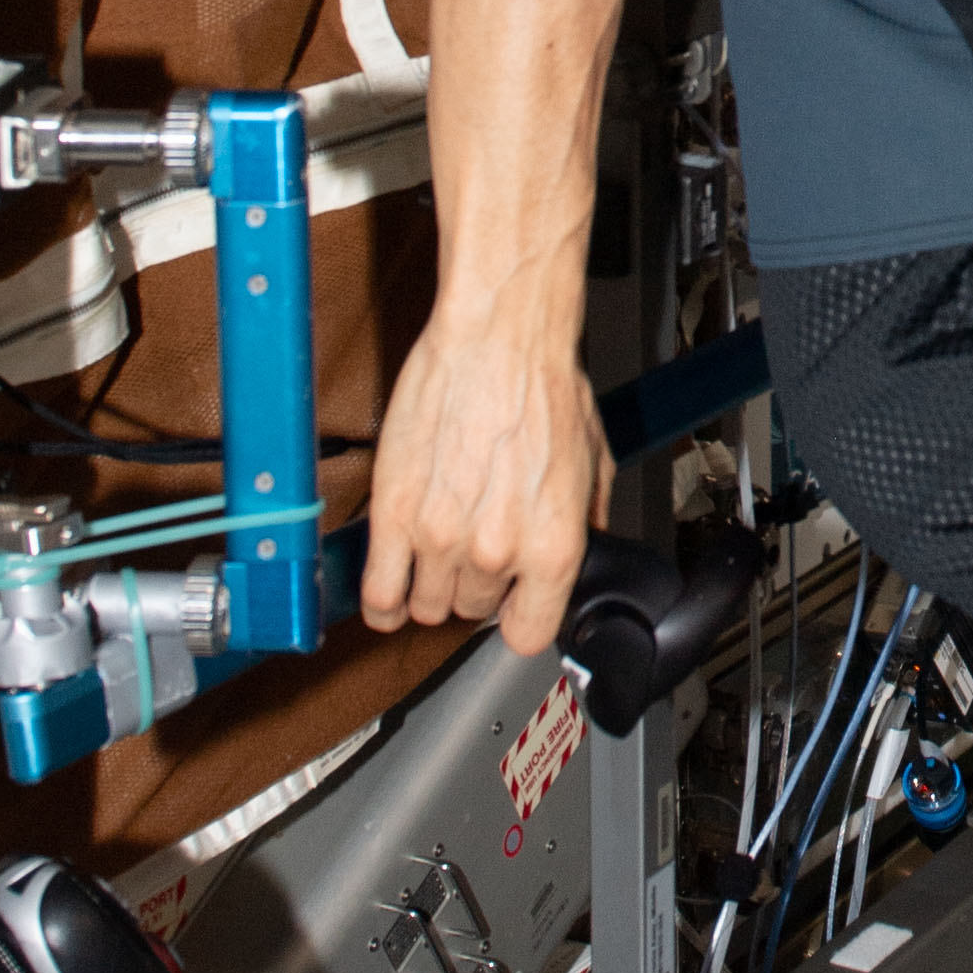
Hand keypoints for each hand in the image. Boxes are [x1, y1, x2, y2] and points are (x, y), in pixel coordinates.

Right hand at [362, 305, 612, 657]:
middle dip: (473, 585)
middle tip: (473, 546)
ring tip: (436, 551)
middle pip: (471, 612)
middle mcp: (496, 554)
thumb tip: (582, 555)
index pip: (528, 635)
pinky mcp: (394, 514)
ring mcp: (440, 538)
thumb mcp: (595, 462)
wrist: (497, 337)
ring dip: (429, 585)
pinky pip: (378, 592)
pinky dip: (383, 599)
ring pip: (425, 605)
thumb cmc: (544, 385)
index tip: (510, 599)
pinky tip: (393, 585)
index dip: (517, 615)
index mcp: (553, 548)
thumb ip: (588, 522)